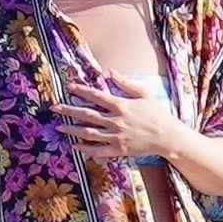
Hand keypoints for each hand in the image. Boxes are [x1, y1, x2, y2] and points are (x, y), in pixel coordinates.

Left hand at [54, 74, 173, 160]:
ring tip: (59, 126)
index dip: (81, 91)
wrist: (168, 136)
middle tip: (54, 107)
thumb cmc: (158, 113)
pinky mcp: (119, 150)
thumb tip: (109, 70)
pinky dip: (85, 149)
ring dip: (72, 129)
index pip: (96, 96)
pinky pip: (98, 150)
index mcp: (121, 105)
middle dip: (69, 110)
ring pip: (89, 133)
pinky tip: (75, 146)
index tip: (69, 87)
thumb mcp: (144, 93)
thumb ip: (125, 82)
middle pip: (87, 114)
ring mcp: (116, 137)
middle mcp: (116, 121)